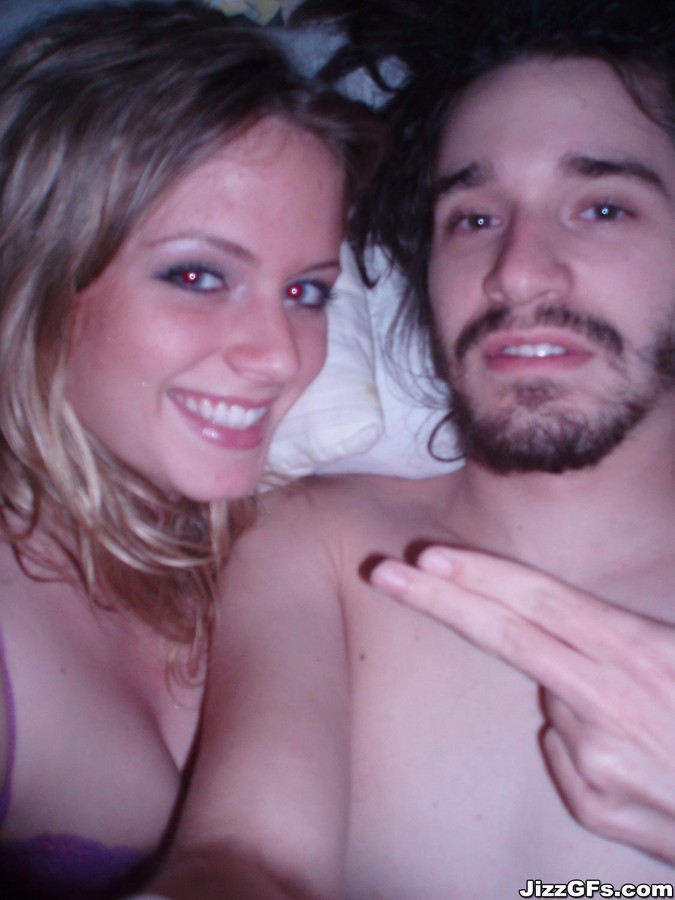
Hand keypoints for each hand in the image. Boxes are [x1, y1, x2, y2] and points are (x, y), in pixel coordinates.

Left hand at [370, 546, 674, 862]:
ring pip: (551, 700)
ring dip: (572, 691)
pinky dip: (584, 742)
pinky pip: (566, 754)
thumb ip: (632, 642)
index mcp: (644, 656)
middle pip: (508, 638)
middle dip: (438, 600)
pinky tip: (639, 760)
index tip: (429, 557)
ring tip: (645, 718)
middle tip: (382, 571)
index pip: (543, 603)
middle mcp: (610, 705)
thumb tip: (572, 635)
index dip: (482, 576)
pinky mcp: (596, 808)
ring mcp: (597, 761)